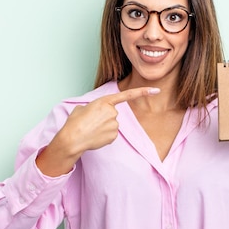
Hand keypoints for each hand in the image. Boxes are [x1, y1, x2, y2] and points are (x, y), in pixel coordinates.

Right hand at [36, 87, 159, 175]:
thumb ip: (95, 107)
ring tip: (91, 129)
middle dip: (103, 117)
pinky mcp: (114, 136)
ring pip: (112, 124)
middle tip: (91, 122)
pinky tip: (95, 136)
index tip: (156, 90)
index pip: (127, 95)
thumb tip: (98, 114)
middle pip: (113, 113)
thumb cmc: (75, 122)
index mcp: (104, 101)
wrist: (72, 138)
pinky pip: (111, 134)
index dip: (143, 92)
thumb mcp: (83, 107)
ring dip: (103, 127)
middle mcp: (113, 112)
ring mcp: (115, 124)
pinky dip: (104, 135)